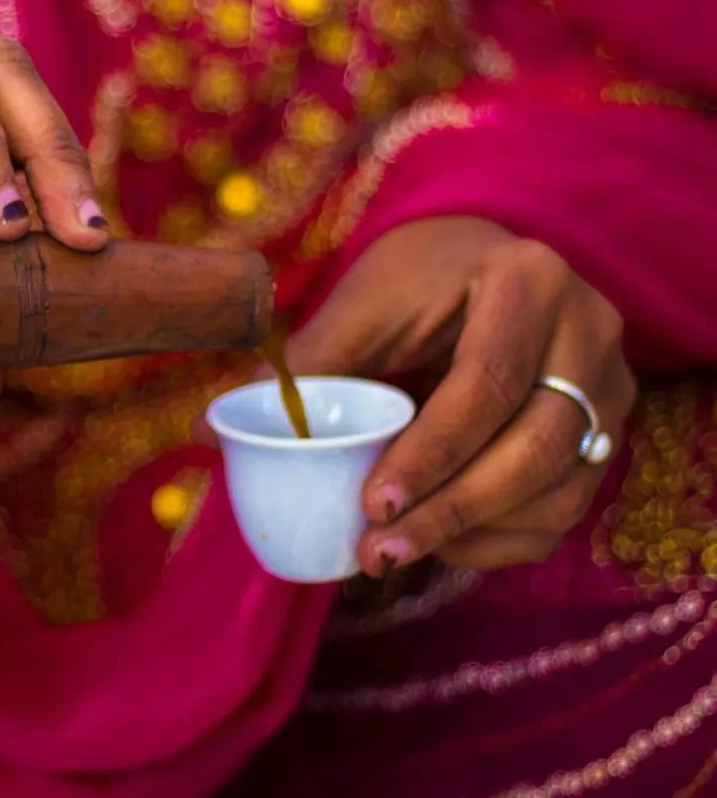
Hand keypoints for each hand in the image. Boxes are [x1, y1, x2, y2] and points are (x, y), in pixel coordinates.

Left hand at [286, 218, 635, 574]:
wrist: (479, 262)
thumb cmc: (410, 282)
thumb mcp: (358, 308)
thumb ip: (300, 370)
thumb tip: (205, 433)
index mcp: (526, 280)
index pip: (486, 383)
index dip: (431, 454)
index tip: (372, 503)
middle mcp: (587, 329)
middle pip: (536, 445)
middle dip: (452, 511)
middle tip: (378, 550)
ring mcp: (610, 382)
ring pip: (559, 488)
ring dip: (476, 536)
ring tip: (396, 553)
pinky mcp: (608, 428)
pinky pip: (566, 507)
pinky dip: (504, 540)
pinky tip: (440, 546)